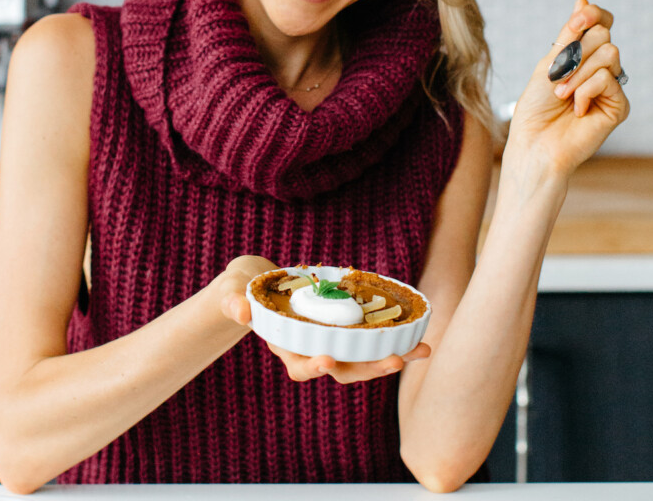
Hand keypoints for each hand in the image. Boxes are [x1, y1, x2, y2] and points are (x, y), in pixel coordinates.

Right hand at [218, 256, 430, 382]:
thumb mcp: (232, 292)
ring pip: (362, 357)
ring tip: (420, 350)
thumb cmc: (239, 289)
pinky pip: (369, 337)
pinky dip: (393, 338)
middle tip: (395, 361)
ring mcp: (328, 339)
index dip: (313, 367)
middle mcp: (309, 349)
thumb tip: (241, 312)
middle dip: (369, 368)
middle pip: (342, 368)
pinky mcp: (343, 327)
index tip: (327, 359)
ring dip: (392, 356)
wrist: (254, 283)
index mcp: (284, 346)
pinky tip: (416, 335)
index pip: (298, 365)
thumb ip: (234, 301)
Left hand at [506, 0, 629, 178]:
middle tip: (556, 76)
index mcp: (581, 56)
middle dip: (575, 52)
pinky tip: (577, 109)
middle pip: (603, 35)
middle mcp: (599, 68)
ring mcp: (611, 86)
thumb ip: (568, 35)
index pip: (600, 23)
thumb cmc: (535, 108)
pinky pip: (609, 79)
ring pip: (609, 53)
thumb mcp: (548, 64)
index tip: (577, 18)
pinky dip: (586, 91)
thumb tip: (583, 0)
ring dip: (577, 73)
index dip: (592, 15)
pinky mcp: (619, 105)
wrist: (535, 142)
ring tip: (561, 95)